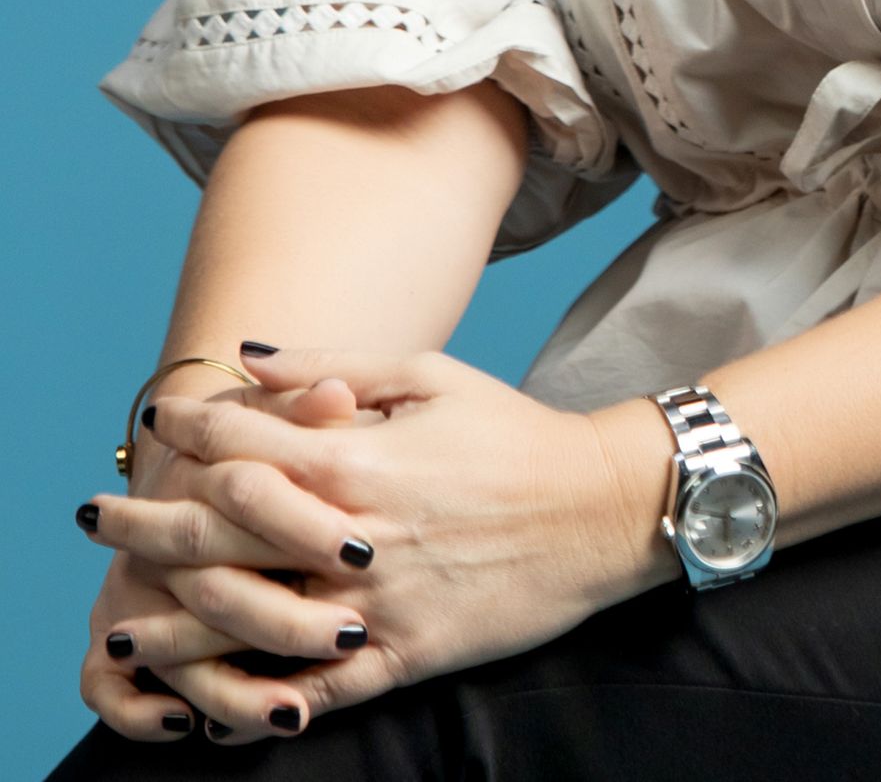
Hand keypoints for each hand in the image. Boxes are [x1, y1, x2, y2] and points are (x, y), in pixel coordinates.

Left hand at [77, 345, 670, 743]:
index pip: (245, 445)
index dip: (190, 432)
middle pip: (225, 536)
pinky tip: (208, 708)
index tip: (156, 422)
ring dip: (177, 624)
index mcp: (361, 456)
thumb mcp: (431, 376)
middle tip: (97, 519)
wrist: (601, 509)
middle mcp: (355, 533)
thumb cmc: (514, 433)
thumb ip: (336, 366)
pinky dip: (253, 706)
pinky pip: (313, 694)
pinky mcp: (403, 657)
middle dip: (149, 524)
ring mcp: (376, 603)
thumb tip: (250, 354)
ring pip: (252, 622)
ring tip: (125, 628)